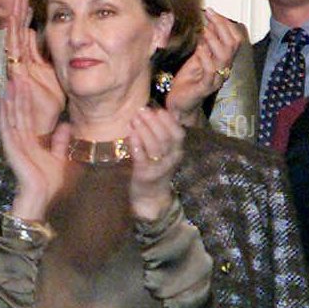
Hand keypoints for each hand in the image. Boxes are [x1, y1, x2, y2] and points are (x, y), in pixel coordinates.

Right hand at [0, 75, 70, 220]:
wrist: (42, 195)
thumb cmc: (49, 180)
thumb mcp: (60, 156)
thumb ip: (61, 141)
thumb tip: (66, 125)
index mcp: (30, 141)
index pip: (28, 115)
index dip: (27, 100)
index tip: (28, 83)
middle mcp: (20, 139)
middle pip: (18, 112)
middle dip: (18, 94)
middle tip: (18, 74)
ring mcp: (14, 143)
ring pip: (12, 115)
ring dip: (12, 99)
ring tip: (12, 81)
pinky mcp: (11, 148)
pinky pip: (7, 127)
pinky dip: (5, 114)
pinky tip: (5, 101)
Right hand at [5, 0, 64, 134]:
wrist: (43, 127)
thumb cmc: (51, 105)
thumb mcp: (59, 78)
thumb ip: (60, 62)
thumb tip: (68, 46)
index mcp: (32, 62)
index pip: (27, 33)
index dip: (28, 16)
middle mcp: (22, 64)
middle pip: (18, 32)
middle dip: (19, 12)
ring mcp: (17, 72)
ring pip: (13, 41)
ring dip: (14, 23)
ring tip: (16, 5)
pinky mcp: (16, 82)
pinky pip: (13, 60)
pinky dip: (13, 44)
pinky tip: (13, 26)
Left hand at [128, 105, 184, 220]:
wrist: (151, 198)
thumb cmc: (155, 169)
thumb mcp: (165, 153)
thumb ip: (162, 135)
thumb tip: (154, 112)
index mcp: (177, 152)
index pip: (178, 134)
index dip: (168, 121)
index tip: (157, 109)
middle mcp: (171, 160)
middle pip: (165, 137)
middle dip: (153, 121)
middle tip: (141, 110)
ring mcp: (158, 168)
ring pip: (155, 146)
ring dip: (144, 130)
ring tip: (134, 118)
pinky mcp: (145, 174)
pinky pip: (142, 157)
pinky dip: (137, 144)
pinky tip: (130, 133)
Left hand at [166, 8, 245, 125]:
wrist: (180, 104)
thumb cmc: (188, 81)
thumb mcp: (197, 57)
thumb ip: (205, 43)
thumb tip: (209, 24)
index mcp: (223, 61)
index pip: (234, 40)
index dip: (225, 24)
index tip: (211, 12)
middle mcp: (223, 70)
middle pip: (232, 45)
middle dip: (221, 26)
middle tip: (209, 14)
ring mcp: (216, 79)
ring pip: (224, 57)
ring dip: (214, 40)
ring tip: (204, 31)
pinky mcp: (205, 88)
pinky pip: (210, 72)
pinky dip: (206, 58)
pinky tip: (199, 49)